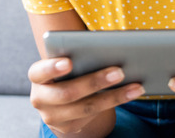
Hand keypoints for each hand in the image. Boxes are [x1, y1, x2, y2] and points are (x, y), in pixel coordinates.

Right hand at [28, 57, 145, 135]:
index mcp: (38, 76)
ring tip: (136, 86)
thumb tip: (110, 48)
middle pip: (68, 93)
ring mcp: (53, 116)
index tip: (70, 62)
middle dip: (95, 82)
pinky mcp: (69, 127)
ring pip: (86, 107)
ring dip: (114, 96)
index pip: (39, 71)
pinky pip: (95, 116)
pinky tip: (133, 93)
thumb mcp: (67, 61)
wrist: (61, 99)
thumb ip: (77, 55)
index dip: (52, 67)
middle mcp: (41, 98)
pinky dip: (116, 102)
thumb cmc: (69, 70)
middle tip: (119, 71)